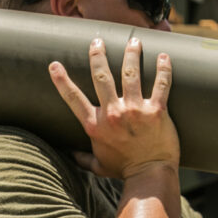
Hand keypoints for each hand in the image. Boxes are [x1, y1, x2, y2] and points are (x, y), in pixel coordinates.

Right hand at [50, 37, 178, 178]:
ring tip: (133, 41)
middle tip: (98, 41)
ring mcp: (134, 110)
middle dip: (98, 55)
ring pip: (130, 73)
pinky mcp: (156, 111)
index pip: (73, 98)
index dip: (61, 80)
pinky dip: (163, 68)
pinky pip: (160, 84)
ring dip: (131, 54)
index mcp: (95, 125)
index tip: (54, 65)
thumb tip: (70, 155)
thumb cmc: (124, 170)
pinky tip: (163, 56)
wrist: (150, 175)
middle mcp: (112, 113)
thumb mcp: (98, 165)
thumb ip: (83, 158)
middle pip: (101, 76)